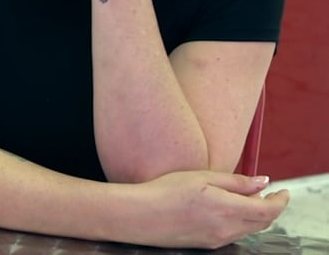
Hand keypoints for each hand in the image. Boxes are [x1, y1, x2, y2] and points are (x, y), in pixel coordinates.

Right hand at [126, 171, 288, 248]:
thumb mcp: (202, 177)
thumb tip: (262, 182)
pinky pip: (232, 234)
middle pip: (262, 222)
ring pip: (248, 229)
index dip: (280, 200)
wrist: (139, 216)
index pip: (269, 210)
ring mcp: (217, 239)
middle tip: (266, 193)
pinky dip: (238, 222)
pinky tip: (224, 210)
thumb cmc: (165, 191)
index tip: (282, 191)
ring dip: (254, 215)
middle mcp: (227, 229)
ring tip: (243, 198)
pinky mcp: (206, 244)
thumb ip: (236, 182)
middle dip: (270, 207)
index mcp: (228, 209)